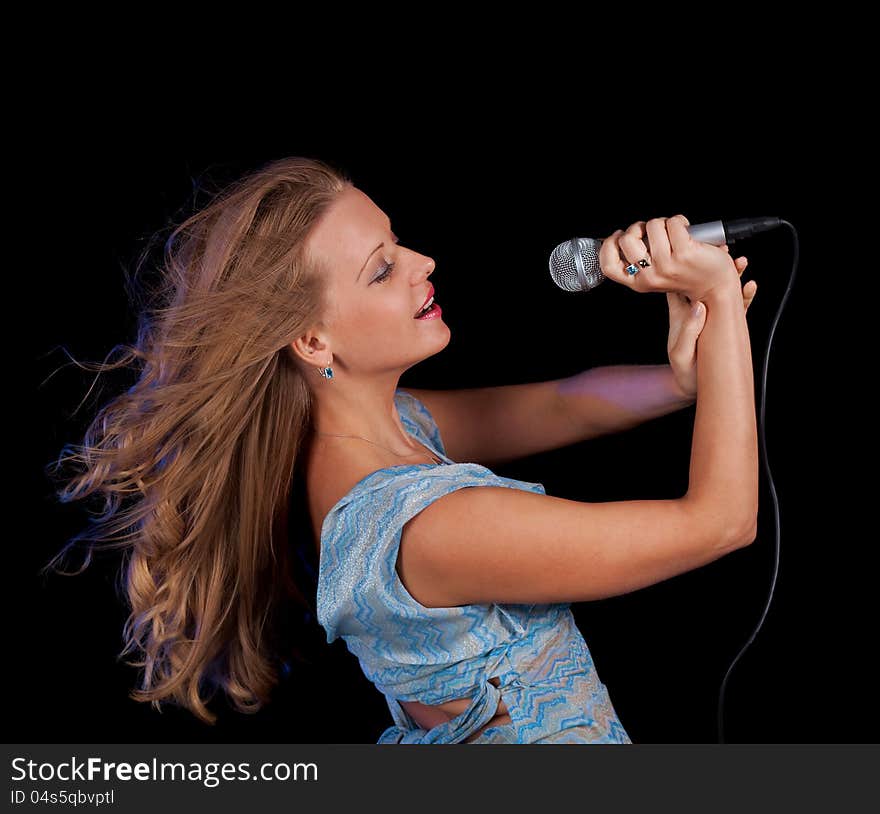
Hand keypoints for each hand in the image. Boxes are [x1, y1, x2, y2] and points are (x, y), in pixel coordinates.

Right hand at [599, 215, 741, 301]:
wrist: (715, 285)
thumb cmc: (686, 275)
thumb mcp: (654, 275)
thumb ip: (637, 261)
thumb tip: (622, 236)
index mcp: (639, 282)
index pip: (609, 265)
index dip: (609, 245)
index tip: (619, 237)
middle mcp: (650, 276)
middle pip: (627, 241)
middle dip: (638, 227)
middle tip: (651, 231)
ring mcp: (667, 265)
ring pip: (652, 226)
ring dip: (663, 222)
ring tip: (672, 232)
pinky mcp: (684, 253)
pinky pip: (673, 223)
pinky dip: (680, 221)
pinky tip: (685, 229)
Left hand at [667, 251, 756, 399]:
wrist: (692, 384)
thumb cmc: (682, 369)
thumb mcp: (680, 351)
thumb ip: (688, 331)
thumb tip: (699, 306)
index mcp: (681, 311)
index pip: (683, 281)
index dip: (690, 266)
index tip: (702, 254)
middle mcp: (697, 310)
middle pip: (706, 280)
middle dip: (717, 266)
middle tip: (728, 253)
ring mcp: (713, 316)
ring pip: (723, 290)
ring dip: (733, 277)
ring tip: (742, 263)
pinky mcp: (726, 324)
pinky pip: (737, 306)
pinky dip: (745, 296)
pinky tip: (751, 286)